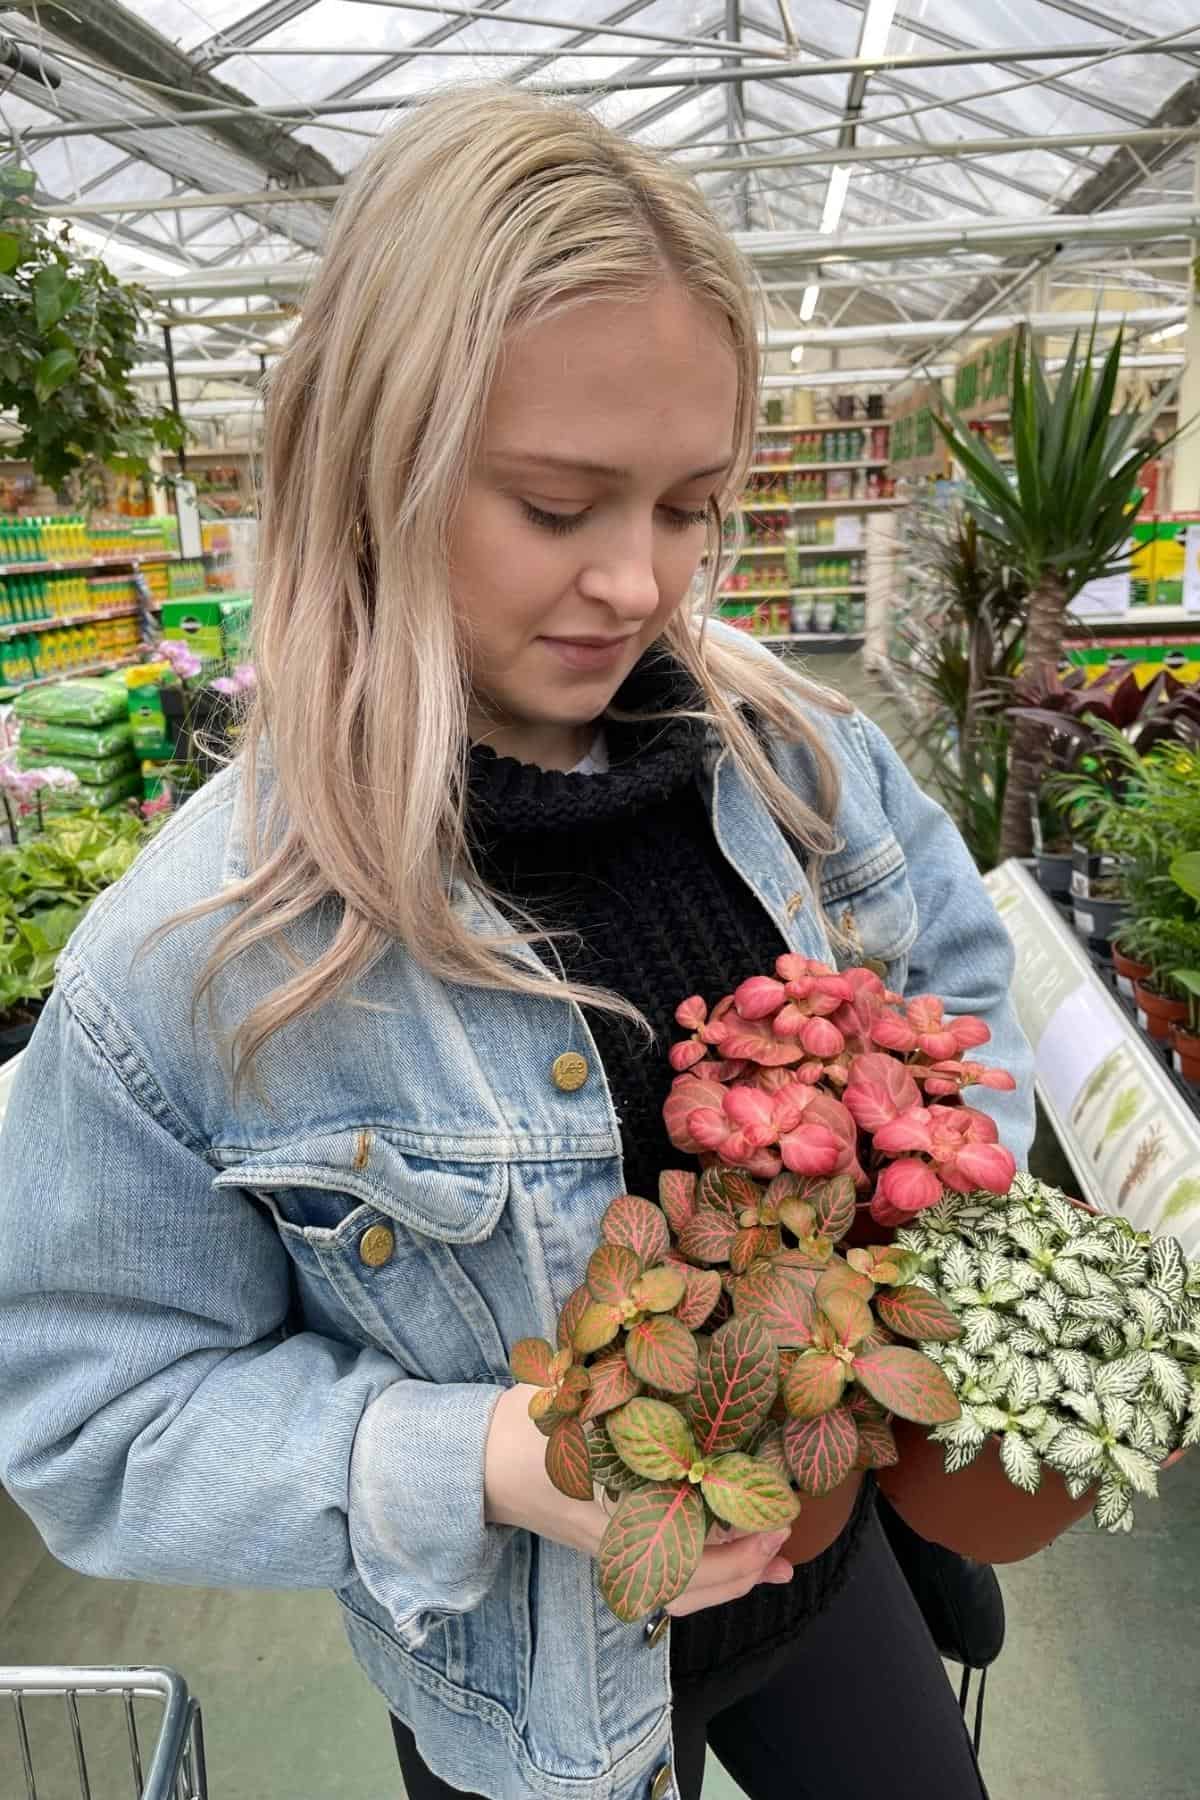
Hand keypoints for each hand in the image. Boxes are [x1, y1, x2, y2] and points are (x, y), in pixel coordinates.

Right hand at [484, 1385, 793, 1616]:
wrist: (481, 1460)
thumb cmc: (534, 1427)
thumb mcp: (586, 1408)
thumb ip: (640, 1407)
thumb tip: (712, 1390)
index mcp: (618, 1518)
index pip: (695, 1552)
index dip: (744, 1541)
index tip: (780, 1515)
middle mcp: (619, 1548)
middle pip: (695, 1584)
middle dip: (747, 1567)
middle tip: (786, 1538)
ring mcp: (612, 1556)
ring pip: (682, 1589)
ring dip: (733, 1578)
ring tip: (776, 1561)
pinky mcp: (609, 1550)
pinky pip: (667, 1579)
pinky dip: (708, 1575)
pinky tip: (734, 1555)